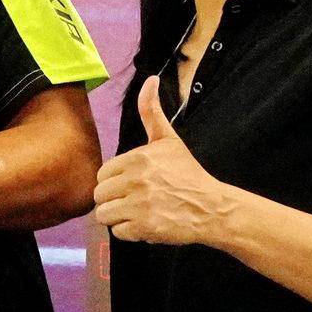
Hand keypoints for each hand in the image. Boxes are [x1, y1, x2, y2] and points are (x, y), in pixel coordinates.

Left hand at [90, 78, 246, 247]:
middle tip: (134, 200)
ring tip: (138, 212)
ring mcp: (139, 205)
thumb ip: (151, 111)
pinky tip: (146, 223)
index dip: (115, 181)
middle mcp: (136, 180)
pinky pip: (118, 232)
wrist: (212, 207)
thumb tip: (151, 79)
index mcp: (137, 158)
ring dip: (119, 217)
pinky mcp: (144, 227)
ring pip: (105, 215)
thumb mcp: (168, 140)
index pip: (102, 174)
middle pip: (99, 196)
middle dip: (114, 200)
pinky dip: (131, 232)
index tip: (133, 183)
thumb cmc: (188, 174)